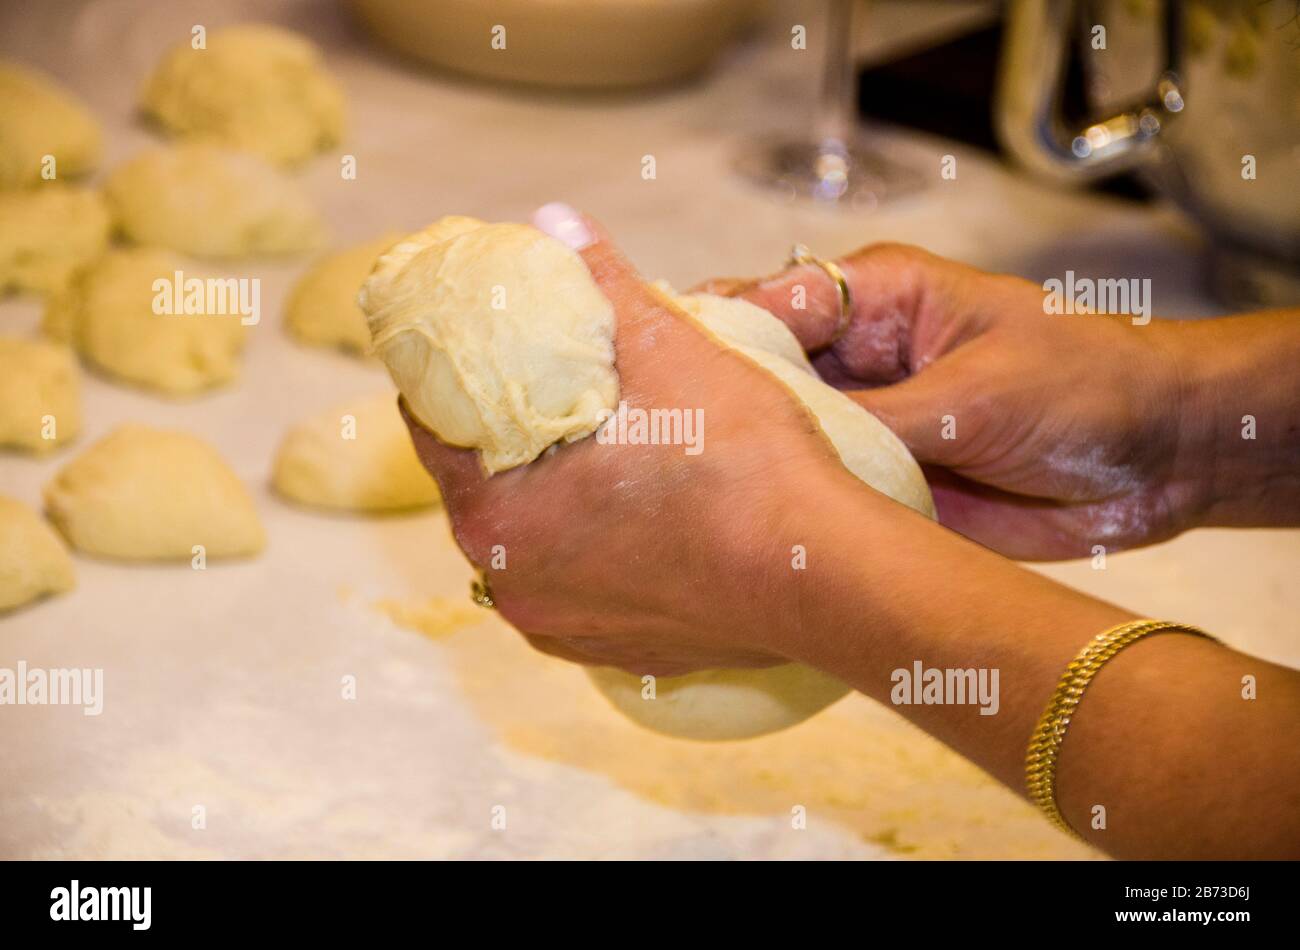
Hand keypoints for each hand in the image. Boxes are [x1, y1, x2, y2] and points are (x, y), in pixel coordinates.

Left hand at [403, 206, 892, 674]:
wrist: (826, 574)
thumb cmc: (739, 464)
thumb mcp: (667, 351)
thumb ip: (603, 283)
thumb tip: (555, 218)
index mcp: (496, 517)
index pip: (432, 432)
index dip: (446, 380)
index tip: (468, 349)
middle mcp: (514, 587)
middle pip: (481, 488)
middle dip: (502, 435)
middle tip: (538, 385)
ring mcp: (564, 627)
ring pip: (533, 541)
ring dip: (547, 494)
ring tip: (589, 445)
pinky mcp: (617, 650)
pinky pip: (582, 582)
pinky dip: (591, 545)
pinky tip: (630, 511)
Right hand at [698, 244, 1200, 559]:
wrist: (1161, 457)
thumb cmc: (1082, 389)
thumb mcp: (975, 394)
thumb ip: (878, 417)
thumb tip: (783, 443)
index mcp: (876, 299)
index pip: (769, 306)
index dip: (711, 338)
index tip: (656, 380)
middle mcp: (856, 358)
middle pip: (757, 372)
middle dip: (710, 403)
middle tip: (648, 449)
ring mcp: (865, 421)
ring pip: (779, 438)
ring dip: (741, 464)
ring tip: (672, 496)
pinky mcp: (880, 480)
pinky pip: (818, 492)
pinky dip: (784, 512)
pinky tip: (734, 533)